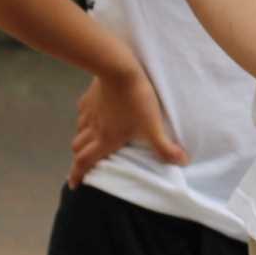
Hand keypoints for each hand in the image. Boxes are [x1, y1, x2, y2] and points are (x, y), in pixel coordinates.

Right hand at [69, 64, 188, 186]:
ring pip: (79, 130)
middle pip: (78, 148)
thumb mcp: (152, 125)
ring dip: (82, 138)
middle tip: (83, 163)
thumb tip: (182, 162)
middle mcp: (93, 128)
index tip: (73, 185)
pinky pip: (83, 111)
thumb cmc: (136, 100)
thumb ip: (164, 146)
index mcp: (105, 139)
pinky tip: (94, 113)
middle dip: (79, 158)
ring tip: (90, 140)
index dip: (77, 175)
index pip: (85, 162)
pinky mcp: (89, 96)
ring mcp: (89, 112)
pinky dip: (86, 117)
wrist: (119, 69)